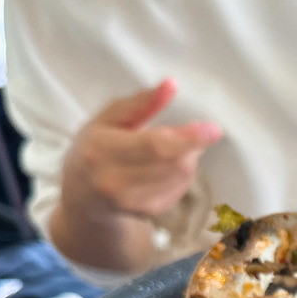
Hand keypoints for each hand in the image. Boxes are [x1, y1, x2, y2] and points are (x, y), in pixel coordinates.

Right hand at [50, 79, 219, 272]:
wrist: (83, 196)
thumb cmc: (96, 147)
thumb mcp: (108, 118)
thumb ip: (140, 102)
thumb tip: (171, 84)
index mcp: (101, 149)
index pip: (154, 146)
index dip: (188, 138)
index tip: (213, 130)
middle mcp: (114, 180)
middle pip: (174, 163)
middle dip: (190, 145)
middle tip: (187, 132)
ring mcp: (131, 202)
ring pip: (181, 177)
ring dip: (187, 158)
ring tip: (170, 149)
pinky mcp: (147, 214)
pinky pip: (180, 190)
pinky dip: (182, 174)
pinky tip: (165, 168)